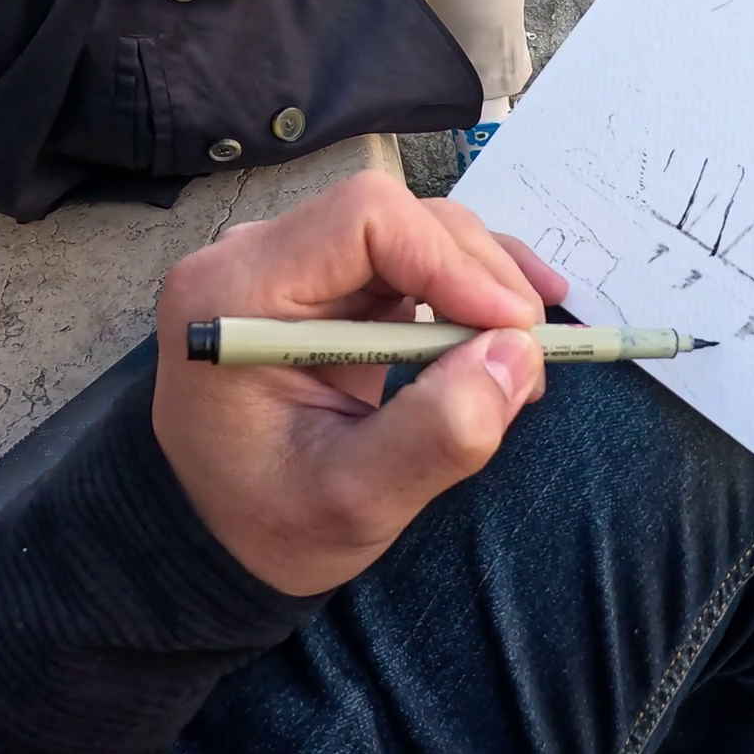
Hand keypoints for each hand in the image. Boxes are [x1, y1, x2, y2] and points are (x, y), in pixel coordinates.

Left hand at [152, 171, 567, 596]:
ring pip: (418, 229)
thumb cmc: (272, 522)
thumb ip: (434, 434)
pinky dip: (472, 286)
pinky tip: (513, 325)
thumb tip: (515, 355)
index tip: (509, 328)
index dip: (448, 261)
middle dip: (480, 278)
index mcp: (236, 294)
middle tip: (527, 357)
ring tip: (525, 356)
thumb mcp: (354, 500)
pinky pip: (416, 255)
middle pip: (398, 218)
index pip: (362, 220)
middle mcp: (257, 258)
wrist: (226, 535)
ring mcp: (296, 264)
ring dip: (487, 283)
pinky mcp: (332, 280)